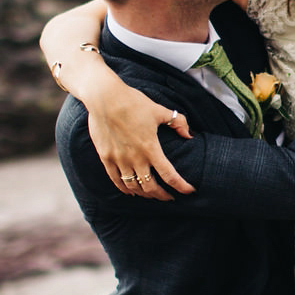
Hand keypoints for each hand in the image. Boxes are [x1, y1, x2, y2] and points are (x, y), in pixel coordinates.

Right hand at [83, 73, 194, 199]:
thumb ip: (178, 122)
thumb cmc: (133, 102)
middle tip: (169, 197)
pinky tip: (131, 191)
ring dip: (145, 194)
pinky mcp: (106, 158)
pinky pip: (116, 181)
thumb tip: (189, 135)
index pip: (169, 175)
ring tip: (152, 194)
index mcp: (150, 148)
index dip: (181, 186)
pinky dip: (125, 189)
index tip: (189, 191)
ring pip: (133, 187)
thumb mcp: (159, 111)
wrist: (104, 98)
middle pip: (151, 187)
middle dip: (162, 195)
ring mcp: (119, 160)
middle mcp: (135, 158)